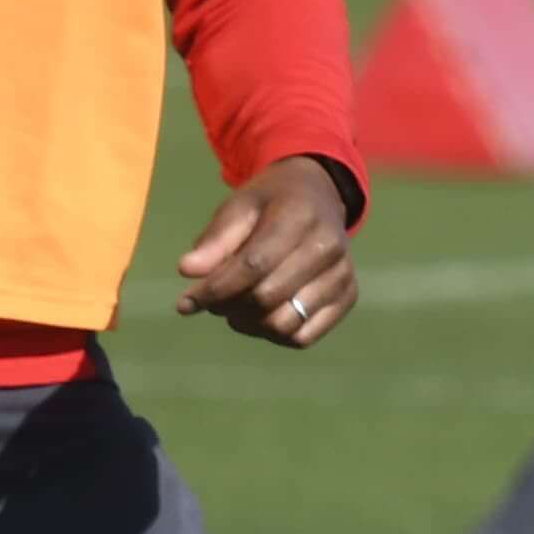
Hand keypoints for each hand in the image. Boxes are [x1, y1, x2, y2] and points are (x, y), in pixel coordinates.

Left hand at [173, 155, 355, 348]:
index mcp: (299, 216)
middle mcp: (329, 246)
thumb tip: (188, 271)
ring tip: (235, 308)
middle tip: (212, 302)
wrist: (317, 196)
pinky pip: (303, 337)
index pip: (253, 265)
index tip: (185, 303)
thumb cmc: (270, 203)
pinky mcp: (348, 297)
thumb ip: (214, 240)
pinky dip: (273, 334)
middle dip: (228, 307)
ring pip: (284, 324)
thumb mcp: (238, 207)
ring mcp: (342, 275)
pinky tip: (260, 317)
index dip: (216, 289)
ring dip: (249, 325)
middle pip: (267, 297)